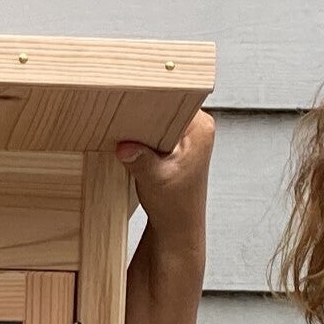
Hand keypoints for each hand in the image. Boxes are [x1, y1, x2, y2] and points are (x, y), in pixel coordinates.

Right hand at [118, 110, 214, 266]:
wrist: (177, 228)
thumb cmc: (174, 207)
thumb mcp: (154, 181)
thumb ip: (140, 160)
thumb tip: (123, 146)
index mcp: (200, 129)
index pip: (174, 96)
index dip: (151, 96)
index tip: (131, 98)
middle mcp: (198, 127)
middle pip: (164, 103)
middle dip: (142, 111)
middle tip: (122, 118)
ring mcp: (187, 134)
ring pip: (157, 116)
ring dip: (139, 125)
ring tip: (123, 131)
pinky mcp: (175, 143)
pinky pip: (154, 128)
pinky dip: (140, 135)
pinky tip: (128, 140)